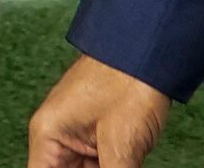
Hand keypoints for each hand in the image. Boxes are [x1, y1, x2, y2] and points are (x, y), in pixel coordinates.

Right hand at [28, 55, 171, 167]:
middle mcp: (58, 136)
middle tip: (113, 165)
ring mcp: (80, 134)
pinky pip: (100, 165)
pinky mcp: (102, 134)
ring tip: (120, 161)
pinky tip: (124, 164)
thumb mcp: (121, 147)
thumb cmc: (130, 82)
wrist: (154, 46)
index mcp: (48, 134)